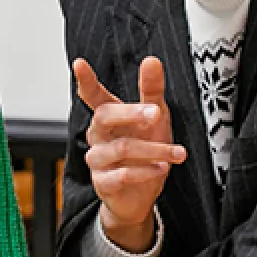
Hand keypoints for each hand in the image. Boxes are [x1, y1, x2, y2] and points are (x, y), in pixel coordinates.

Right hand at [72, 57, 184, 252]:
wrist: (141, 195)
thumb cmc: (145, 152)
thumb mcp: (155, 119)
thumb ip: (151, 90)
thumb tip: (151, 60)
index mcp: (108, 117)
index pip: (93, 95)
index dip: (86, 81)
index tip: (79, 64)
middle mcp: (98, 136)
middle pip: (104, 117)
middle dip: (131, 113)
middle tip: (156, 114)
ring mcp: (98, 160)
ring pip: (120, 148)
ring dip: (153, 149)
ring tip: (176, 153)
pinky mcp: (103, 183)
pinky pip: (121, 174)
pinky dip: (145, 171)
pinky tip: (160, 169)